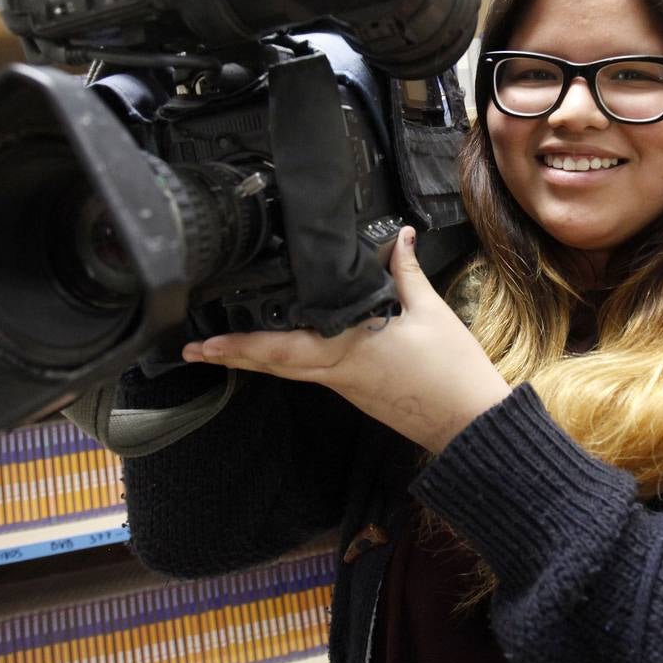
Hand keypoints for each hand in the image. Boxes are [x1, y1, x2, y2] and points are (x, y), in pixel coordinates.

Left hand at [182, 226, 512, 452]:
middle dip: (231, 356)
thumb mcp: (431, 313)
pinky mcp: (355, 390)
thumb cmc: (452, 372)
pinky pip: (309, 373)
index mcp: (349, 350)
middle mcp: (337, 372)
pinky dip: (284, 360)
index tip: (204, 344)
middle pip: (271, 365)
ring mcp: (344, 386)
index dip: (238, 346)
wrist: (470, 424)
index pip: (281, 348)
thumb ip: (406, 272)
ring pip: (287, 371)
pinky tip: (277, 348)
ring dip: (253, 358)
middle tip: (193, 349)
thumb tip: (400, 237)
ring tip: (222, 346)